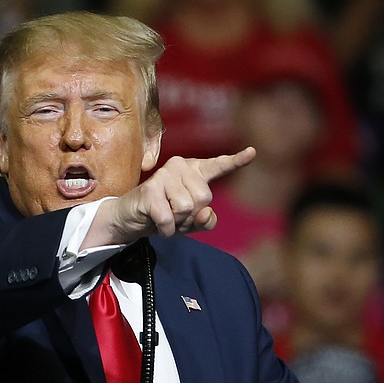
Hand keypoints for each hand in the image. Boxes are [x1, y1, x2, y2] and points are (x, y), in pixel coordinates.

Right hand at [85, 147, 255, 246]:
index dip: (236, 161)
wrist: (130, 218)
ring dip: (178, 222)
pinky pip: (169, 218)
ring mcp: (163, 176)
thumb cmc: (163, 215)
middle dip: (192, 216)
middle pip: (204, 198)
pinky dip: (166, 229)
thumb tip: (206, 214)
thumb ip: (206, 220)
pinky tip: (158, 223)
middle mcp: (179, 166)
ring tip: (166, 217)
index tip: (252, 152)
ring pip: (187, 208)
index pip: (218, 166)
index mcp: (193, 171)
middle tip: (176, 216)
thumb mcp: (190, 222)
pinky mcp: (150, 190)